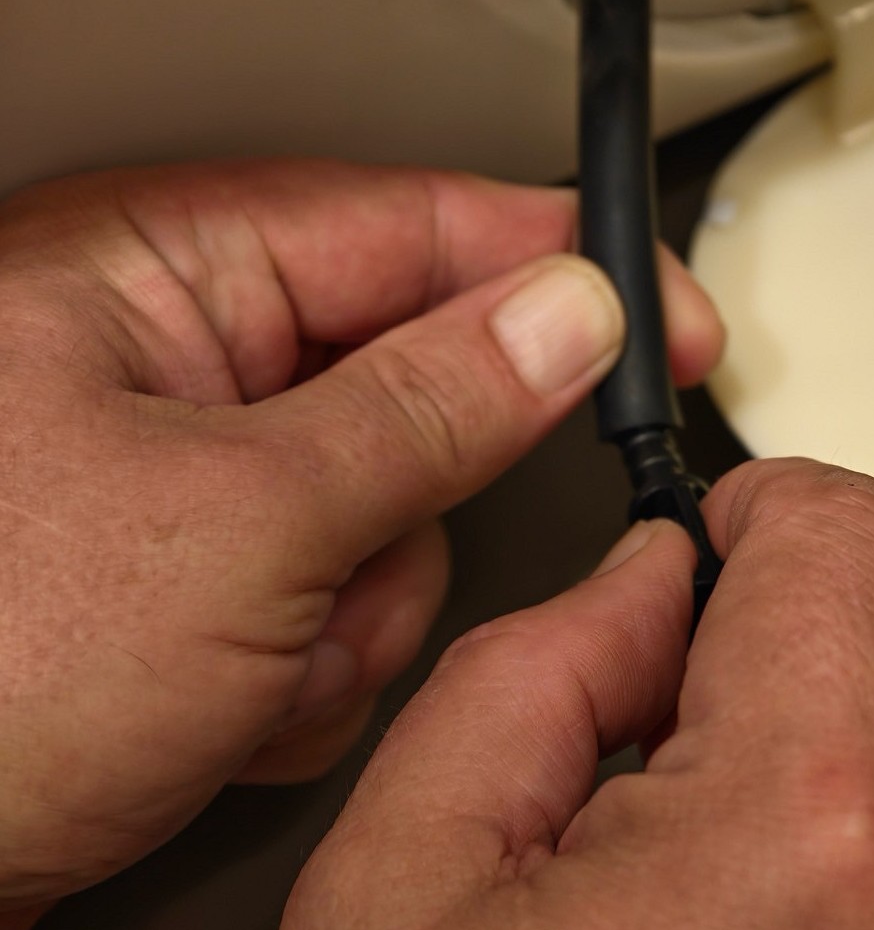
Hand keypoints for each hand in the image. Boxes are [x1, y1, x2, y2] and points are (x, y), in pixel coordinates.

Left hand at [0, 160, 722, 924]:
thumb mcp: (241, 519)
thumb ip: (429, 407)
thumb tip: (563, 317)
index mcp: (152, 279)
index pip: (410, 226)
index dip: (556, 266)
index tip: (665, 313)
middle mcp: (173, 368)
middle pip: (414, 392)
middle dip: (410, 513)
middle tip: (347, 570)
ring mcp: (192, 482)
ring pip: (391, 521)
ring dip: (348, 616)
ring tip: (242, 663)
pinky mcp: (205, 580)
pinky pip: (343, 599)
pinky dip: (312, 669)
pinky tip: (221, 702)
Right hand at [284, 459, 873, 929]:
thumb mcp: (413, 883)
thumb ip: (528, 671)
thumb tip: (646, 582)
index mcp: (810, 834)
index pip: (849, 533)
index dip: (764, 509)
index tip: (722, 541)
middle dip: (859, 580)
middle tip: (760, 640)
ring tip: (802, 757)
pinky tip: (863, 844)